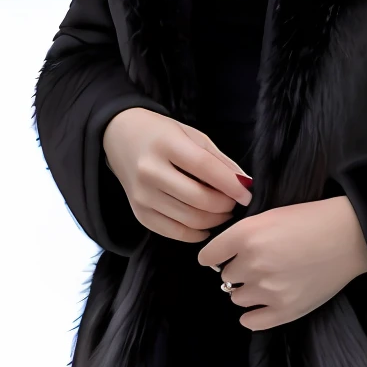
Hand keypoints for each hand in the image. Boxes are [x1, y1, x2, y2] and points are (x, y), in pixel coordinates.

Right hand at [102, 108, 252, 242]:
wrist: (119, 136)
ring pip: (189, 220)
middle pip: (198, 199)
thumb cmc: (160, 132)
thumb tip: (244, 183)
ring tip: (222, 211)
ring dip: (213, 221)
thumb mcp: (190, 134)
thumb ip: (218, 159)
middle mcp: (150, 171)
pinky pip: (173, 232)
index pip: (205, 168)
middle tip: (234, 202)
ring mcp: (142, 195)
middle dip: (224, 205)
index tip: (247, 194)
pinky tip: (205, 225)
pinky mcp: (138, 213)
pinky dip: (195, 233)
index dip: (231, 184)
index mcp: (166, 144)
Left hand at [197, 196, 366, 329]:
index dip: (214, 256)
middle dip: (237, 270)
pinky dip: (252, 315)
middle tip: (258, 263)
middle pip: (226, 277)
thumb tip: (223, 256)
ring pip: (237, 298)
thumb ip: (243, 235)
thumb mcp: (269, 216)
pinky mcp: (285, 310)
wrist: (347, 236)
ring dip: (247, 290)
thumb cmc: (310, 219)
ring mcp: (268, 290)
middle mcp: (252, 263)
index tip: (218, 258)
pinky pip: (252, 322)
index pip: (209, 256)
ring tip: (267, 280)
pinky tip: (261, 305)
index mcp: (246, 235)